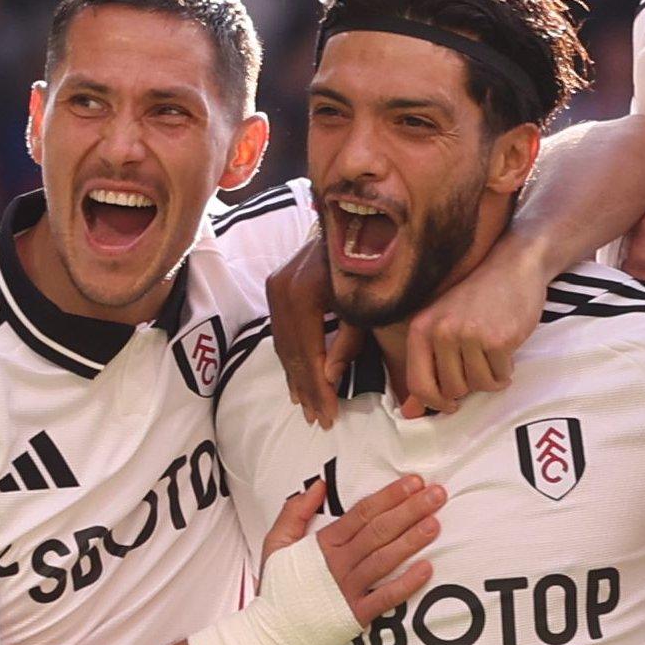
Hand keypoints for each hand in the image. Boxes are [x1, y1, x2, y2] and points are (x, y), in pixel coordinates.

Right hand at [267, 239, 352, 426]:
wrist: (356, 224)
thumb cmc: (369, 266)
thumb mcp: (364, 308)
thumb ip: (347, 342)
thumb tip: (330, 378)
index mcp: (305, 294)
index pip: (308, 354)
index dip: (319, 388)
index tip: (329, 416)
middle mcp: (282, 290)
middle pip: (292, 353)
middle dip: (307, 389)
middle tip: (318, 420)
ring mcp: (276, 287)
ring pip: (284, 346)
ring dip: (297, 379)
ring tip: (308, 408)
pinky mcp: (276, 286)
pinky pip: (281, 333)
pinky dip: (291, 360)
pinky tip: (298, 382)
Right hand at [281, 472, 445, 626]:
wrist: (269, 632)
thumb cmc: (277, 587)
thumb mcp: (276, 542)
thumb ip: (295, 511)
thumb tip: (318, 485)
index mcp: (322, 544)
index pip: (362, 513)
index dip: (389, 496)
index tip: (413, 482)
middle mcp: (337, 563)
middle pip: (379, 531)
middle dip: (410, 510)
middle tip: (436, 495)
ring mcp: (347, 589)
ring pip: (384, 560)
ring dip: (411, 541)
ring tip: (435, 523)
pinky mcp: (354, 615)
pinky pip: (385, 598)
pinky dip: (406, 584)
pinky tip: (426, 569)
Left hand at [395, 238, 546, 416]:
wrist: (513, 265)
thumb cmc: (477, 298)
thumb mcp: (443, 325)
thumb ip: (426, 367)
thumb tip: (411, 413)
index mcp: (421, 328)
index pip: (418, 384)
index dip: (435, 402)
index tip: (450, 404)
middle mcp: (441, 332)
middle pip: (453, 389)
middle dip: (470, 385)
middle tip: (480, 365)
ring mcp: (469, 335)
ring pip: (479, 385)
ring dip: (491, 378)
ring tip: (494, 356)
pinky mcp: (498, 340)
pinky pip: (500, 376)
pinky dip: (506, 370)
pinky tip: (506, 350)